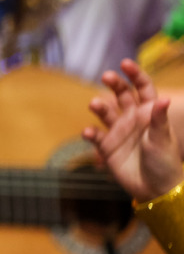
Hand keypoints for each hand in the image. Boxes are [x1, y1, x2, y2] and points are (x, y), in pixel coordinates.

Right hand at [84, 58, 183, 201]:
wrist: (155, 189)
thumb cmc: (165, 162)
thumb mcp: (163, 139)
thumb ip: (160, 119)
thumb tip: (165, 98)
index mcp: (149, 114)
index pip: (142, 88)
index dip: (135, 75)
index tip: (125, 64)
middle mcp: (133, 119)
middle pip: (121, 95)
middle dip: (114, 83)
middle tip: (107, 76)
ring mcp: (119, 132)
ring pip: (106, 112)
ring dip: (100, 106)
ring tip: (95, 104)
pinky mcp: (107, 147)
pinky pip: (95, 135)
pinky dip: (90, 133)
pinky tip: (88, 133)